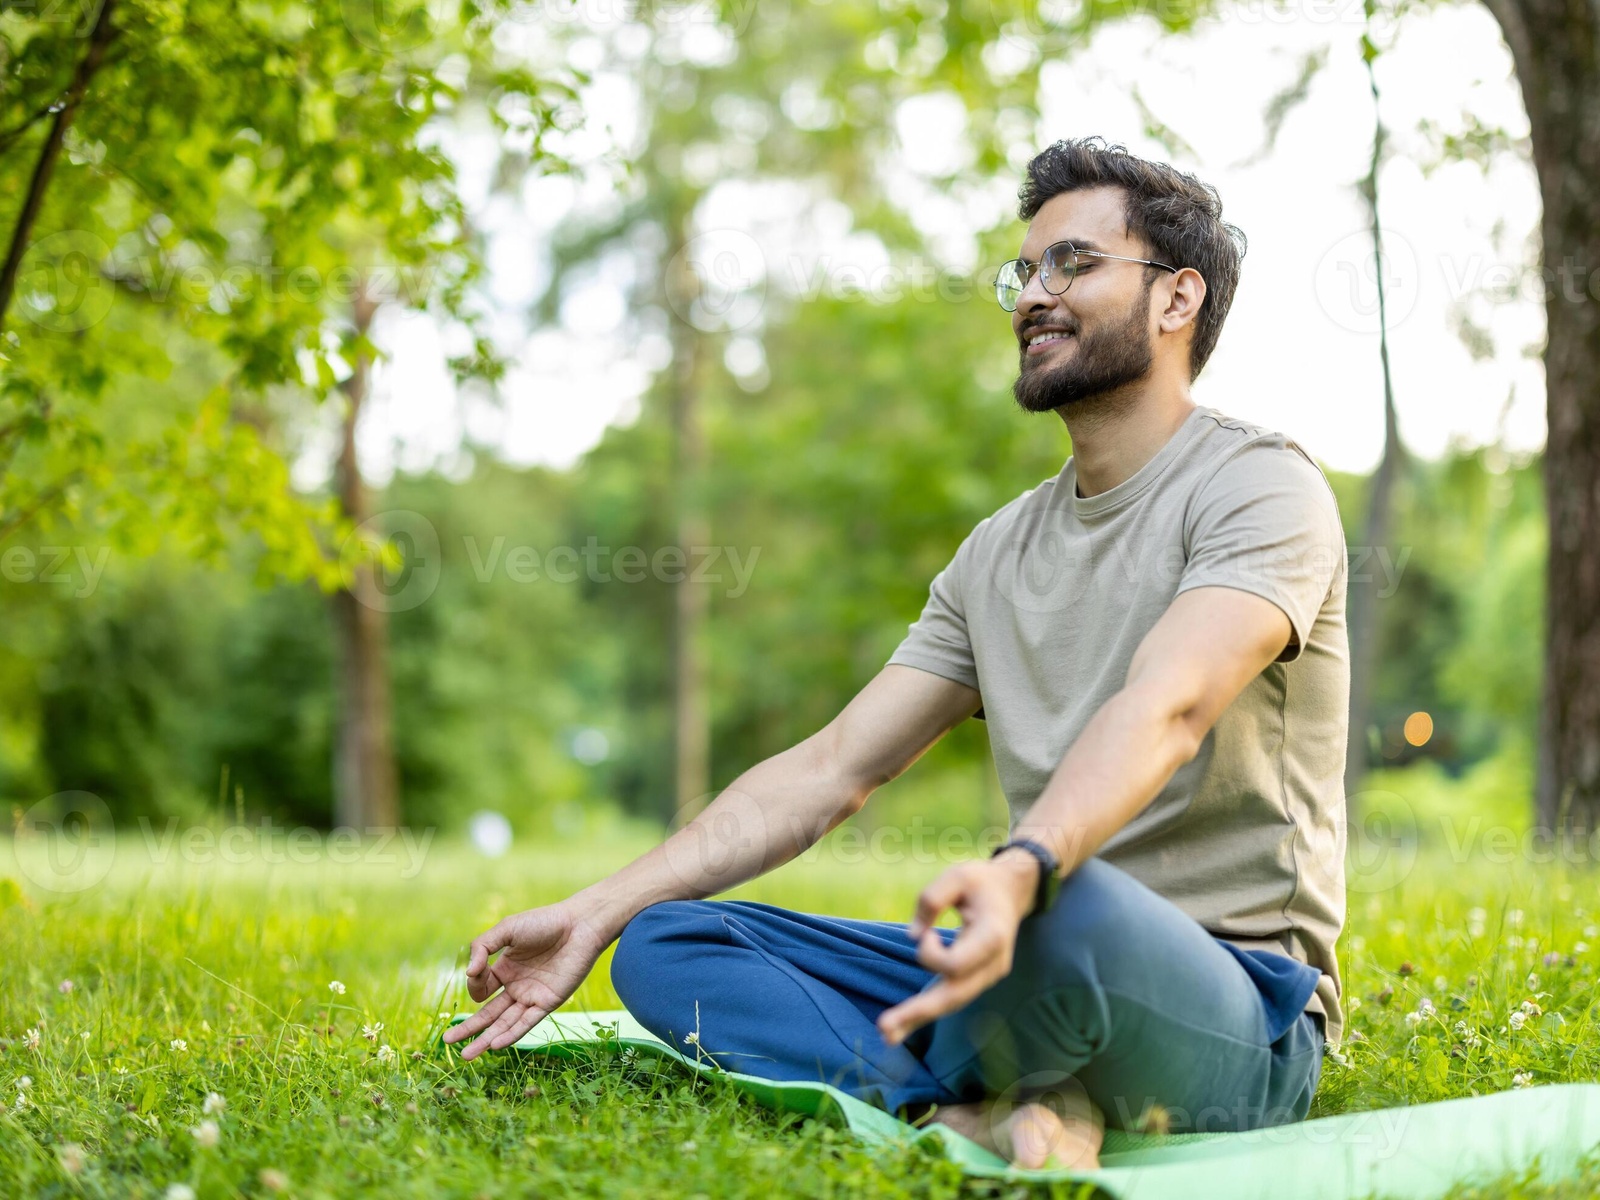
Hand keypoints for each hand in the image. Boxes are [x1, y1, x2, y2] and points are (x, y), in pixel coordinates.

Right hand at [442, 901, 606, 1060]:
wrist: (580, 925)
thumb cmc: (544, 922)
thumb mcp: (507, 929)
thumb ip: (482, 947)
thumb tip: (468, 974)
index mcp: (505, 968)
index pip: (480, 987)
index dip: (474, 983)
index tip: (477, 970)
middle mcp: (516, 985)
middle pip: (488, 1013)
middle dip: (468, 1028)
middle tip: (447, 1042)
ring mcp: (531, 996)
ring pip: (504, 1023)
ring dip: (485, 1040)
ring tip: (466, 1055)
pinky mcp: (548, 1002)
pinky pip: (527, 1023)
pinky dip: (511, 1034)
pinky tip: (495, 1045)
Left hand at [876, 852, 1037, 1045]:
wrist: (1012, 892)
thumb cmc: (981, 882)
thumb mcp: (957, 875)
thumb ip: (932, 898)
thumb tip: (912, 935)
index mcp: (992, 937)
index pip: (955, 965)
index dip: (930, 952)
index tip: (926, 932)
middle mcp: (993, 964)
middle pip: (954, 996)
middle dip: (918, 1012)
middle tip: (883, 1029)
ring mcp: (987, 975)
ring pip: (952, 1003)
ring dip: (918, 1019)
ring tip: (887, 1036)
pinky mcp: (976, 978)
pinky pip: (951, 997)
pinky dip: (927, 1011)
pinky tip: (902, 1026)